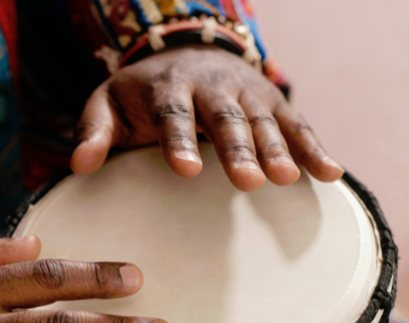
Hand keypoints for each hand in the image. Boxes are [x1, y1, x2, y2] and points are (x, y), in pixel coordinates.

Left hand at [71, 45, 342, 191]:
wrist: (185, 55)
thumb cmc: (141, 95)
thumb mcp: (109, 105)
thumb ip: (93, 132)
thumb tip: (77, 168)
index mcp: (168, 88)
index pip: (174, 114)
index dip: (181, 140)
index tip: (187, 170)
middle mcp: (212, 87)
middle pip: (227, 118)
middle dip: (238, 148)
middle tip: (249, 181)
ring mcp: (247, 93)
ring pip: (265, 120)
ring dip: (279, 149)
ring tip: (288, 179)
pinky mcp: (272, 102)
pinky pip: (297, 125)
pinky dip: (315, 148)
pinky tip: (331, 174)